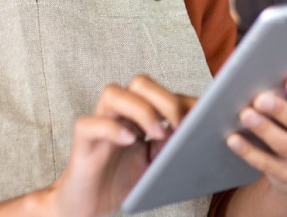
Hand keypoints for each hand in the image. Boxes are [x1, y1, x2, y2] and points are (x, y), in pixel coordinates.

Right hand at [45, 75, 195, 216]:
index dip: (183, 99)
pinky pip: (90, 123)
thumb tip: (197, 131)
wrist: (88, 207)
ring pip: (113, 93)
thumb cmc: (122, 182)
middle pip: (140, 83)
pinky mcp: (82, 140)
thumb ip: (171, 145)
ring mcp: (99, 123)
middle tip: (180, 125)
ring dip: (140, 109)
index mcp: (139, 114)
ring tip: (157, 133)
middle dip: (165, 99)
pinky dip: (111, 128)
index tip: (204, 115)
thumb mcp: (156, 164)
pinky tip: (129, 140)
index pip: (161, 92)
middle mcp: (119, 113)